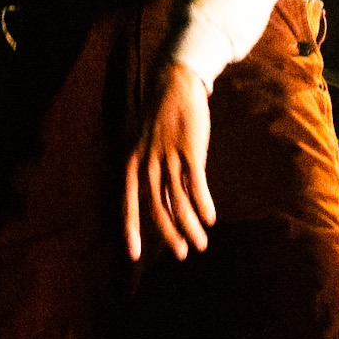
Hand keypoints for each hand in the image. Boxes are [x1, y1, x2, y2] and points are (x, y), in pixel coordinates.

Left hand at [124, 62, 215, 260]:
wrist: (173, 84)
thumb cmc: (161, 120)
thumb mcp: (147, 148)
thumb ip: (154, 176)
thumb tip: (164, 209)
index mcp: (133, 163)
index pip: (129, 202)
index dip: (131, 229)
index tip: (134, 255)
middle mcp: (148, 163)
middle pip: (157, 207)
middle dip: (169, 234)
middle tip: (181, 253)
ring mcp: (169, 156)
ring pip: (178, 200)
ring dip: (191, 225)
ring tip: (201, 243)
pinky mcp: (191, 149)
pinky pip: (196, 183)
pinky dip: (203, 203)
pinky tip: (210, 218)